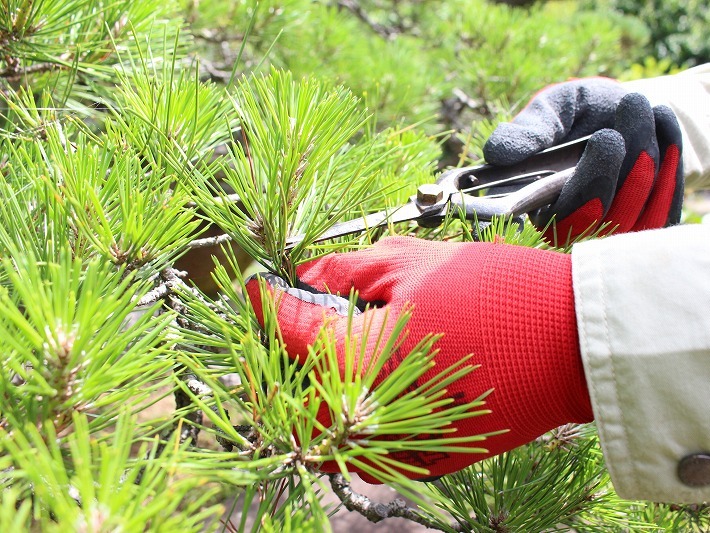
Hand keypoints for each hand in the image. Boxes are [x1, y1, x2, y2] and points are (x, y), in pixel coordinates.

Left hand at [245, 237, 592, 479]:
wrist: (573, 342)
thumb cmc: (495, 294)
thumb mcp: (412, 263)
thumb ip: (344, 271)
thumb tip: (304, 277)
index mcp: (357, 360)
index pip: (285, 330)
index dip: (265, 304)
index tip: (257, 288)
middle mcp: (368, 417)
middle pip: (293, 388)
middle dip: (283, 351)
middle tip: (293, 316)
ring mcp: (398, 448)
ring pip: (325, 427)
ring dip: (314, 388)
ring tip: (328, 348)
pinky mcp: (427, 461)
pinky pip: (366, 448)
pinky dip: (353, 417)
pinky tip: (366, 383)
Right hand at [484, 78, 683, 242]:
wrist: (621, 113)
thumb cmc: (578, 113)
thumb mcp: (552, 110)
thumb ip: (529, 131)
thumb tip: (496, 153)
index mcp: (537, 208)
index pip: (557, 224)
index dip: (584, 195)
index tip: (608, 141)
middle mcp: (574, 229)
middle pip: (603, 225)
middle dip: (624, 171)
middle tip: (626, 115)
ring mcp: (613, 232)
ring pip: (638, 217)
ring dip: (649, 157)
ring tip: (642, 107)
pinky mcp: (646, 226)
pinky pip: (665, 212)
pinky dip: (671, 162)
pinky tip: (662, 121)